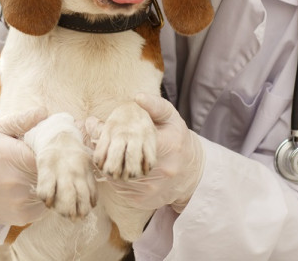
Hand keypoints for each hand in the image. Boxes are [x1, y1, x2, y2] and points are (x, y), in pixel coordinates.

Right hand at [0, 108, 47, 225]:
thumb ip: (22, 121)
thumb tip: (44, 112)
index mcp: (17, 156)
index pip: (52, 157)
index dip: (58, 154)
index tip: (59, 151)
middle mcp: (20, 181)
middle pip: (55, 176)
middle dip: (56, 170)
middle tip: (56, 165)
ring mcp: (21, 202)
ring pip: (51, 193)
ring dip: (50, 186)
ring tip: (42, 177)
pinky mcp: (21, 217)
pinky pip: (43, 208)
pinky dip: (41, 199)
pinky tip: (31, 190)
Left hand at [87, 94, 203, 212]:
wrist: (192, 174)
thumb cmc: (177, 140)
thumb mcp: (171, 119)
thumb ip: (155, 106)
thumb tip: (138, 97)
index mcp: (166, 146)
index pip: (130, 143)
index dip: (113, 138)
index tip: (107, 130)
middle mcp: (161, 171)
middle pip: (119, 162)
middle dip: (108, 153)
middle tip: (104, 144)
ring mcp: (152, 189)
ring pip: (116, 177)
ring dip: (109, 166)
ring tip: (110, 155)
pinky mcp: (145, 201)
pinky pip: (119, 189)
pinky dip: (115, 179)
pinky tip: (120, 169)